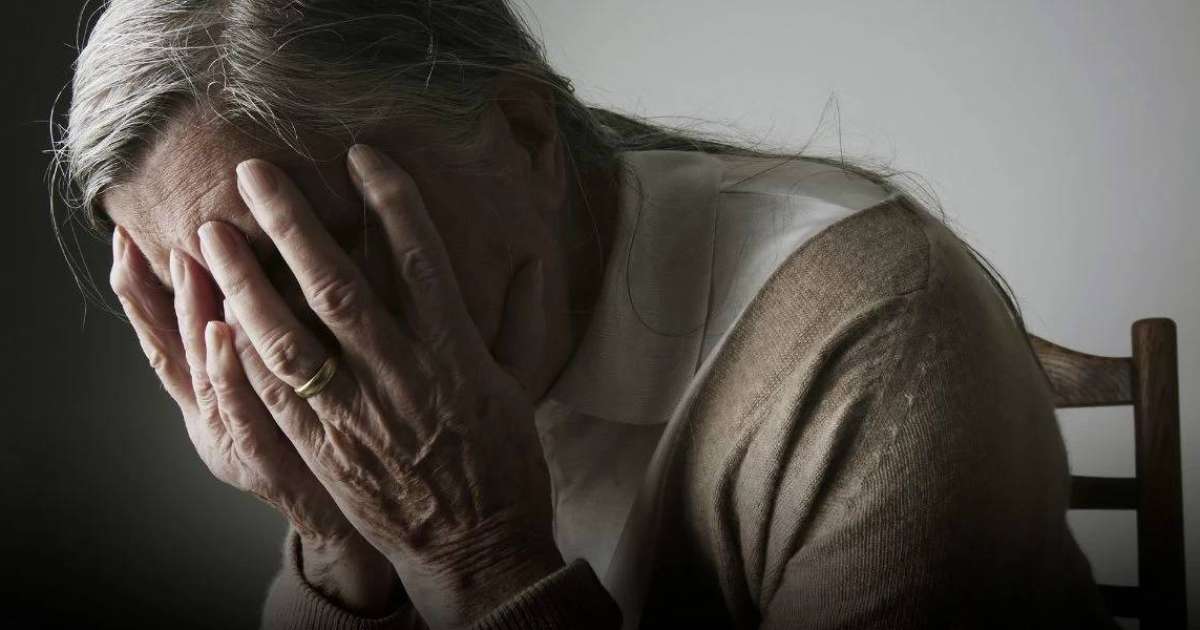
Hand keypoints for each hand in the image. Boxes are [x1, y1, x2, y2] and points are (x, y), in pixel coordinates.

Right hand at [109, 226, 396, 614]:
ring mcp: (239, 441)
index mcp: (215, 396)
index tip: (124, 237)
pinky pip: (244, 414)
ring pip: (205, 373)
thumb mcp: (289, 386)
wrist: (351, 525)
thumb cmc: (325, 447)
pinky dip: (229, 374)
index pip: (168, 335)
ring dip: (194, 315)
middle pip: (173, 350)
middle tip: (136, 239)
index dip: (141, 291)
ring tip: (187, 261)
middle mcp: (216, 417)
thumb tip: (278, 266)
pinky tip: (224, 331)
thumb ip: (278, 334)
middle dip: (151, 294)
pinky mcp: (273, 465)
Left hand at [195, 144, 561, 626]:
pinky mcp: (323, 449)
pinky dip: (239, 355)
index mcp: (455, 353)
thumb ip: (521, 318)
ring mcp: (356, 415)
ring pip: (288, 339)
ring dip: (243, 283)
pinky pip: (272, 396)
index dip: (389, 200)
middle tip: (252, 174)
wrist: (476, 548)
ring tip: (210, 237)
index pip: (418, 259)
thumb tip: (535, 259)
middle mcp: (400, 375)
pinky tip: (209, 314)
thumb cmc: (502, 464)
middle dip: (292, 225)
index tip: (360, 155)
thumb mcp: (521, 384)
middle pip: (337, 287)